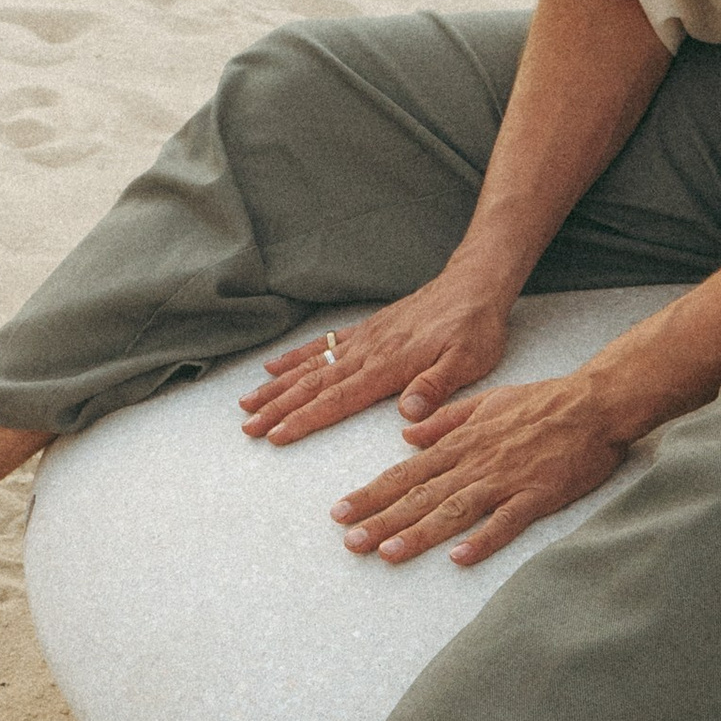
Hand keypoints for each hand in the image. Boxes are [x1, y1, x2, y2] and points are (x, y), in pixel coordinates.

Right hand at [241, 268, 515, 446]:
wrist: (474, 285)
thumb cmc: (474, 328)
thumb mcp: (468, 361)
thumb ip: (435, 387)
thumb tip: (406, 416)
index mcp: (388, 367)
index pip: (337, 399)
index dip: (303, 419)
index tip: (275, 435)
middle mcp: (367, 353)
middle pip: (312, 385)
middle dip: (277, 407)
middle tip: (247, 427)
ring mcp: (362, 340)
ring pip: (310, 367)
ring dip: (276, 386)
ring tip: (247, 403)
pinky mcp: (365, 330)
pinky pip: (322, 344)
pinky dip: (295, 357)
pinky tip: (273, 367)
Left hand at [332, 369, 628, 566]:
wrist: (595, 402)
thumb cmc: (543, 401)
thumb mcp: (486, 401)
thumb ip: (445, 421)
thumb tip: (407, 435)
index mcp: (461, 442)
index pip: (405, 472)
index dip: (371, 493)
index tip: (340, 512)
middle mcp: (475, 462)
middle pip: (420, 495)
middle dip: (382, 519)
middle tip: (349, 542)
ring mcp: (505, 480)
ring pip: (454, 510)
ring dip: (420, 533)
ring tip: (388, 553)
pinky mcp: (538, 496)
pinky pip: (506, 522)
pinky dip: (482, 539)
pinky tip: (459, 558)